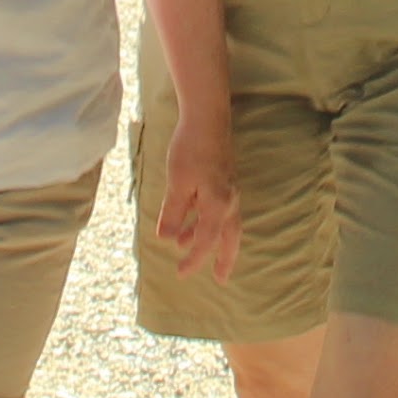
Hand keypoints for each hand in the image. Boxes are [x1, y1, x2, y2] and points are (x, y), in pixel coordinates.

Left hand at [154, 108, 243, 280]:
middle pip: (230, 237)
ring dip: (211, 239)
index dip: (194, 260)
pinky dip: (207, 221)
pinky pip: (218, 209)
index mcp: (219, 205)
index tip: (180, 274)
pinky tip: (190, 221)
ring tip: (191, 249)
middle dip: (224, 258)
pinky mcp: (223, 180)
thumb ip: (174, 214)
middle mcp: (229, 200)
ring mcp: (228, 190)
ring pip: (224, 223)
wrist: (207, 119)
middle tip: (220, 278)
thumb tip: (167, 239)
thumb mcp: (177, 184)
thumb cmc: (191, 150)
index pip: (206, 241)